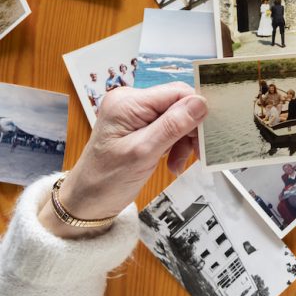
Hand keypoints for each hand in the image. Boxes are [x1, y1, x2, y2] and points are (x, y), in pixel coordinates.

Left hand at [38, 82, 207, 238]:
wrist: (85, 203)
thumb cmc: (106, 181)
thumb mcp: (143, 153)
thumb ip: (172, 125)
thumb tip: (201, 102)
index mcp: (128, 102)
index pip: (177, 92)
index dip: (197, 111)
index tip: (208, 135)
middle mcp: (131, 101)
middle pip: (179, 105)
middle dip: (191, 130)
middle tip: (197, 154)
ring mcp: (135, 113)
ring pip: (177, 118)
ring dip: (184, 141)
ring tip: (179, 163)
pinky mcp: (139, 126)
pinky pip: (169, 128)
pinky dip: (176, 145)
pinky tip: (173, 161)